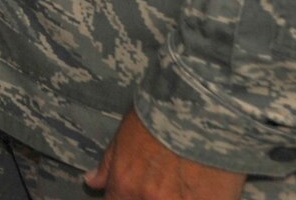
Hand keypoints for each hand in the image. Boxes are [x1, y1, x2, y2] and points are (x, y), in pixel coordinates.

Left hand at [85, 110, 246, 199]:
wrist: (199, 106)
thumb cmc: (158, 114)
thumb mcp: (124, 134)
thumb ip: (109, 164)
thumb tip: (91, 182)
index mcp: (125, 185)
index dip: (122, 197)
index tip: (132, 190)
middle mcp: (150, 199)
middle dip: (149, 197)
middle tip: (160, 181)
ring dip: (174, 196)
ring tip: (181, 180)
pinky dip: (199, 197)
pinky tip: (203, 186)